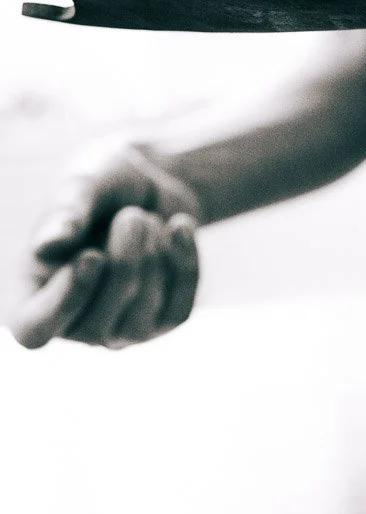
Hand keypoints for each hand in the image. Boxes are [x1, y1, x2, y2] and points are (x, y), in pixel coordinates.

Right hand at [10, 143, 201, 349]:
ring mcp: (121, 329)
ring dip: (153, 258)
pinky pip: (179, 308)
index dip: (64, 300)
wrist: (150, 183)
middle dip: (123, 263)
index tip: (91, 255)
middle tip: (131, 216)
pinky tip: (180, 226)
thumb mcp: (82, 183)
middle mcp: (73, 322)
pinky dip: (184, 262)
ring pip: (141, 318)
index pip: (34, 330)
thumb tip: (48, 244)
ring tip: (147, 218)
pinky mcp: (164, 321)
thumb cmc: (102, 183)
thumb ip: (65, 212)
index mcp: (34, 292)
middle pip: (98, 324)